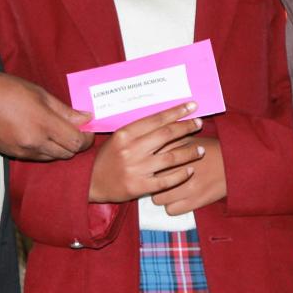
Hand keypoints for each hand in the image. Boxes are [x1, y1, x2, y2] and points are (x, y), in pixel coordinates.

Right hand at [0, 71, 92, 159]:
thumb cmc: (5, 90)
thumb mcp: (40, 94)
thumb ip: (64, 110)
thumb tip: (86, 117)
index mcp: (43, 124)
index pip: (76, 141)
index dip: (87, 137)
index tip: (88, 128)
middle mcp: (34, 143)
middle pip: (68, 153)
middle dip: (76, 143)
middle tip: (77, 129)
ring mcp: (23, 151)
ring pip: (53, 158)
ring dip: (62, 147)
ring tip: (59, 131)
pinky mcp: (14, 155)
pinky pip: (38, 157)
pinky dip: (46, 150)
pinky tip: (43, 136)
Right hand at [88, 102, 203, 202]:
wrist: (91, 181)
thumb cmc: (107, 157)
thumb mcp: (118, 138)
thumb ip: (138, 130)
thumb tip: (165, 118)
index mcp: (125, 134)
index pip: (156, 119)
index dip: (176, 111)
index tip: (192, 106)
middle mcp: (132, 149)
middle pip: (166, 135)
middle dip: (186, 127)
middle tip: (199, 123)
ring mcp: (136, 168)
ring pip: (171, 157)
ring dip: (189, 152)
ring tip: (201, 149)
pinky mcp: (139, 186)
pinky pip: (166, 180)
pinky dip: (180, 175)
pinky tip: (190, 170)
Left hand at [151, 136, 225, 214]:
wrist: (234, 164)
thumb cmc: (211, 150)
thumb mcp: (190, 139)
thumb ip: (170, 142)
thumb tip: (151, 147)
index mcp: (176, 153)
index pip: (151, 162)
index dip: (149, 165)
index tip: (152, 167)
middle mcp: (179, 170)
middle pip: (151, 182)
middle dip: (153, 181)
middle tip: (159, 180)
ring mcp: (187, 188)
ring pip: (158, 199)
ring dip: (161, 195)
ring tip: (169, 190)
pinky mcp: (195, 202)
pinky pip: (171, 210)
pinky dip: (172, 206)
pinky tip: (177, 199)